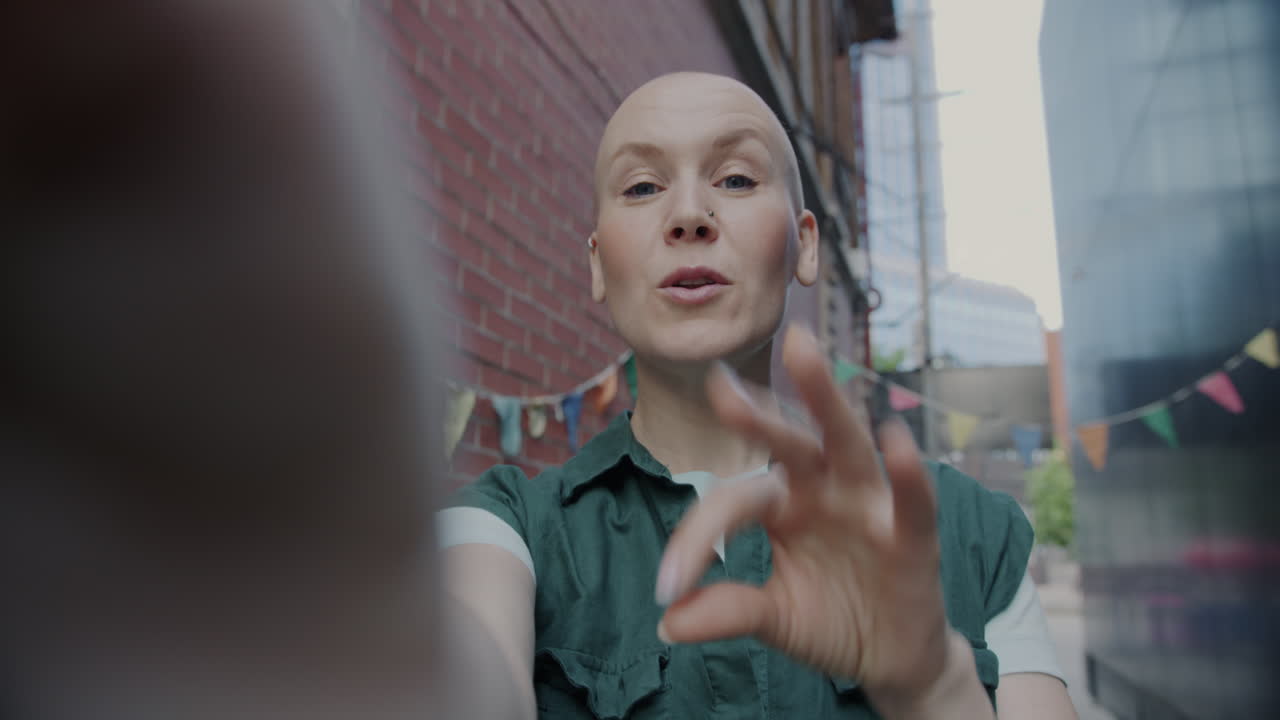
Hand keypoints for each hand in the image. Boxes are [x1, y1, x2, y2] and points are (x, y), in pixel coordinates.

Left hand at [654, 325, 965, 708]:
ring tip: (800, 348)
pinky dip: (907, 471)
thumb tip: (666, 623)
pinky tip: (895, 437)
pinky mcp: (913, 536)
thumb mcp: (775, 618)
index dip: (697, 539)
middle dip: (756, 411)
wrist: (892, 660)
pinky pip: (911, 499)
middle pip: (788, 441)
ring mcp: (869, 505)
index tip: (666, 587)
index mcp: (782, 504)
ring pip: (846, 442)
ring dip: (823, 397)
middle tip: (717, 380)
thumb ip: (729, 612)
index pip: (733, 501)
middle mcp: (823, 490)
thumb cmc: (832, 621)